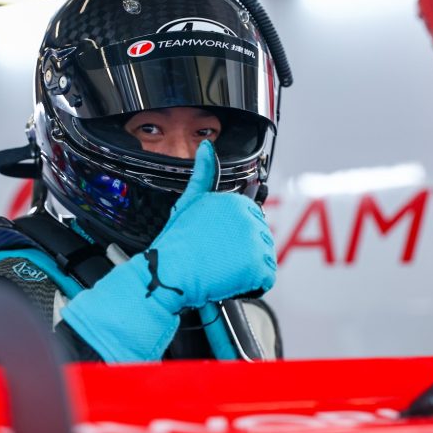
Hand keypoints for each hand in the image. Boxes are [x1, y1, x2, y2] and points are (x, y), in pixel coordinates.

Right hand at [61, 141, 276, 361]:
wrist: (168, 274)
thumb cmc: (175, 242)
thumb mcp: (189, 202)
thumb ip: (203, 174)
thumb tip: (207, 147)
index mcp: (237, 201)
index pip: (250, 222)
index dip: (232, 237)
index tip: (214, 242)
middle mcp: (251, 218)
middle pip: (258, 241)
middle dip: (240, 252)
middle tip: (214, 256)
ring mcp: (256, 242)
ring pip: (262, 260)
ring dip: (245, 268)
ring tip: (219, 267)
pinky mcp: (259, 266)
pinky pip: (265, 279)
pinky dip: (250, 284)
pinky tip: (228, 278)